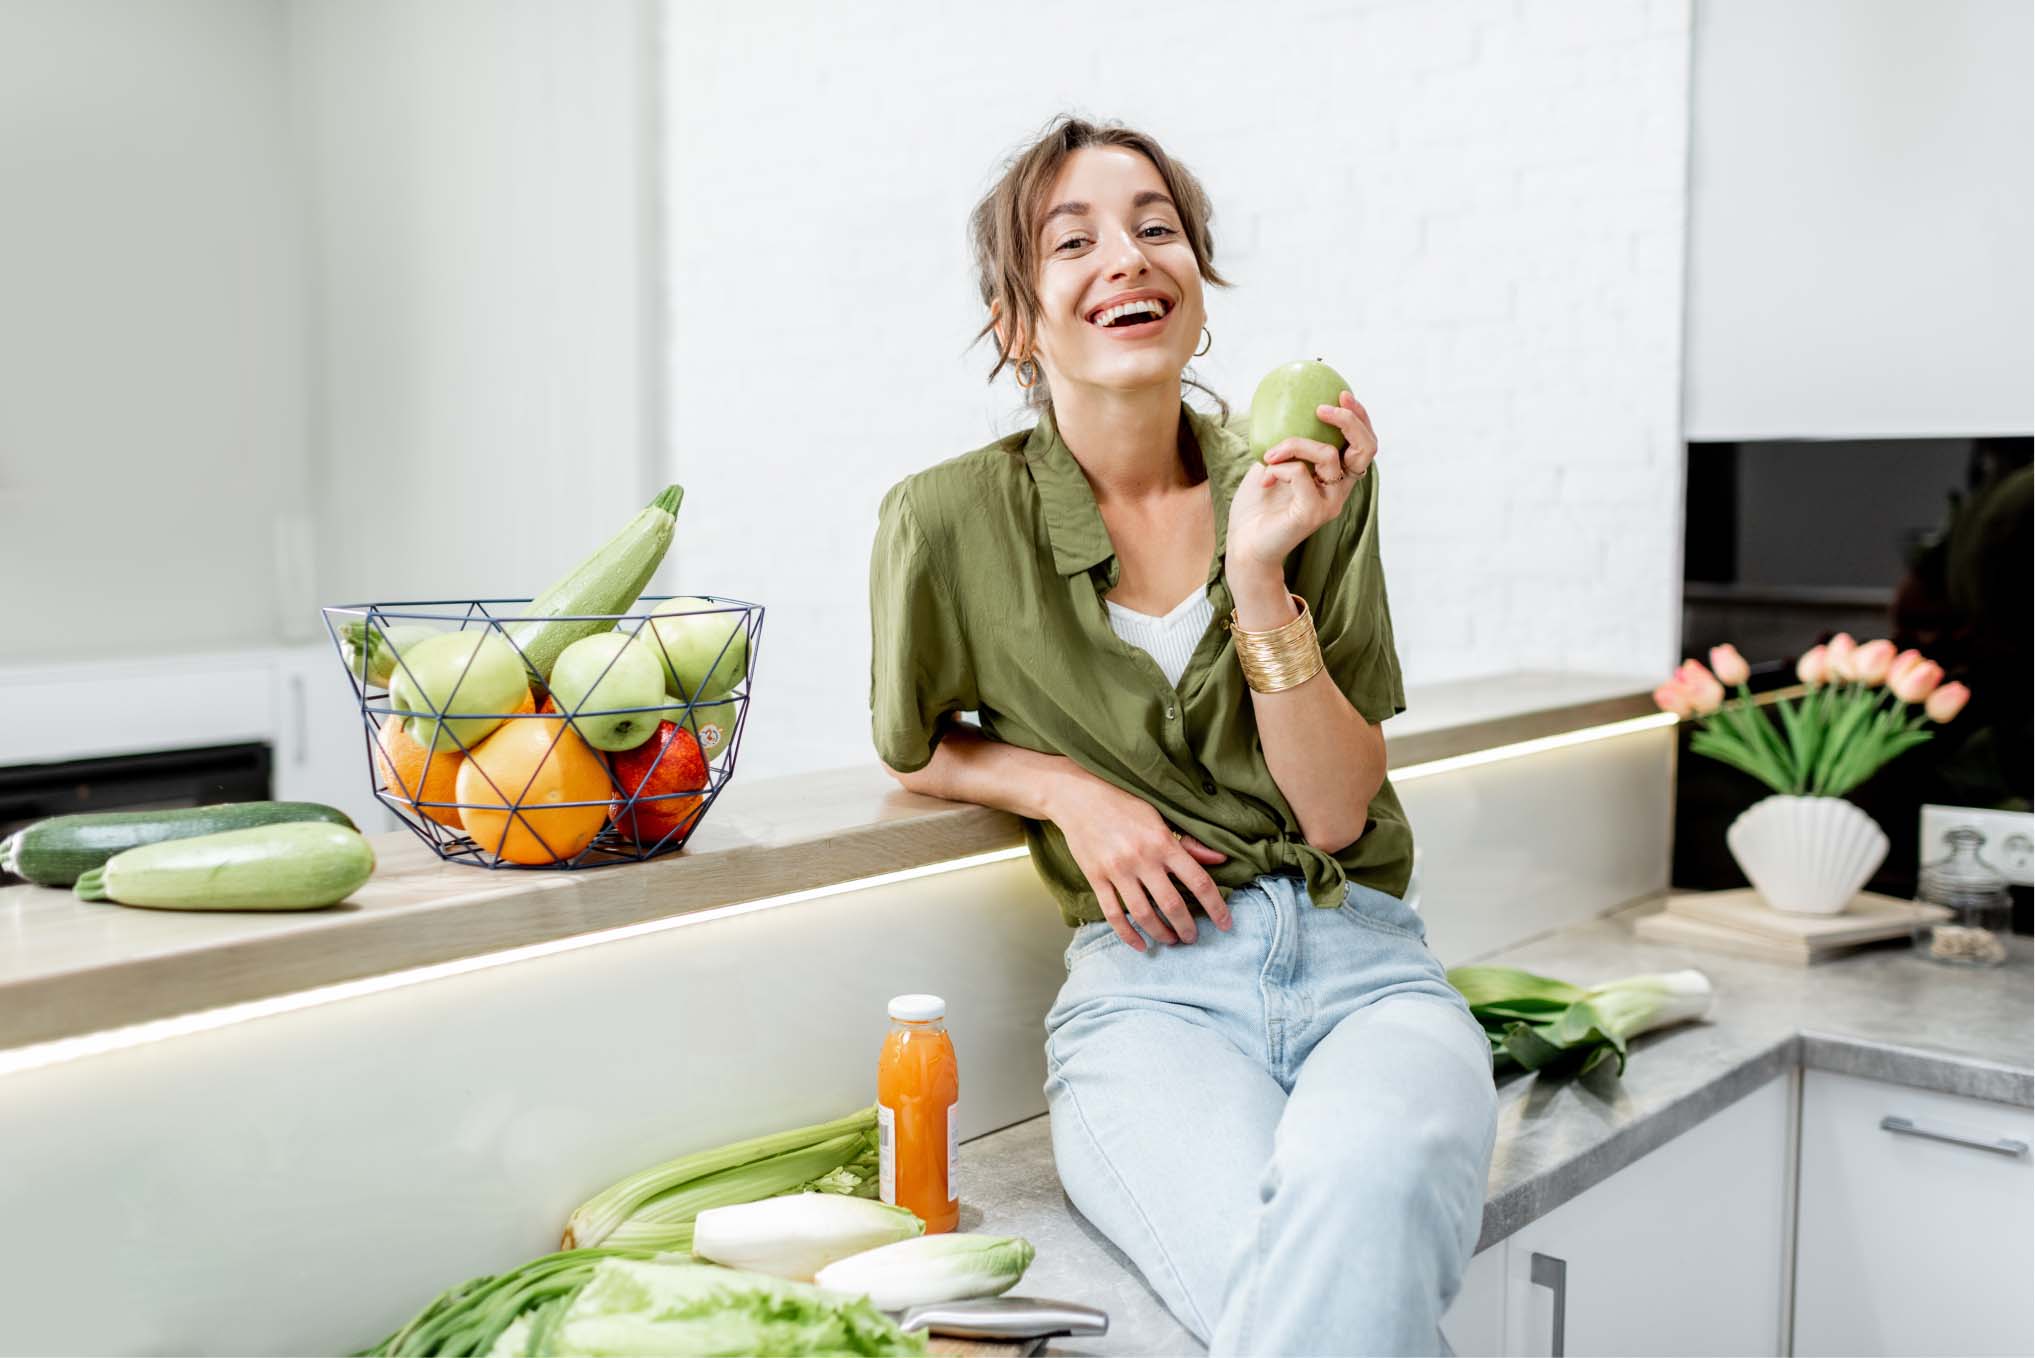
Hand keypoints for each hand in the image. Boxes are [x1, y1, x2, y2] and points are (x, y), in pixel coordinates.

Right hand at [1048, 772, 1231, 950]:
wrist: (1079, 796)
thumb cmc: (1124, 805)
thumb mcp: (1160, 817)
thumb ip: (1189, 842)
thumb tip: (1219, 859)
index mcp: (1163, 841)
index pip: (1198, 881)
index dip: (1215, 906)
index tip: (1225, 924)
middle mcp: (1142, 858)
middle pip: (1172, 905)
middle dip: (1186, 928)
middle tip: (1192, 937)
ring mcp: (1117, 870)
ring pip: (1144, 914)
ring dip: (1161, 934)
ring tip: (1170, 940)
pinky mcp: (1096, 878)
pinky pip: (1113, 914)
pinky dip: (1128, 935)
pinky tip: (1140, 944)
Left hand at [1225, 390, 1379, 572]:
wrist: (1243, 543)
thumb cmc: (1258, 505)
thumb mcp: (1274, 462)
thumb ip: (1290, 443)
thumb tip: (1287, 405)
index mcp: (1335, 477)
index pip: (1363, 444)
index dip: (1359, 417)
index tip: (1341, 393)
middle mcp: (1339, 490)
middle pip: (1366, 448)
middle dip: (1349, 421)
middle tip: (1323, 408)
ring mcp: (1329, 503)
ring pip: (1329, 455)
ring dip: (1295, 444)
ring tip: (1269, 454)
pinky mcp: (1312, 513)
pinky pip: (1301, 473)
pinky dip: (1280, 467)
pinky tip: (1266, 477)